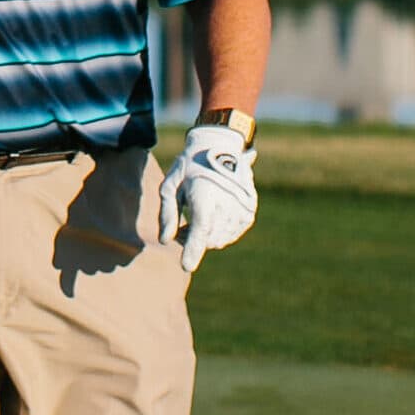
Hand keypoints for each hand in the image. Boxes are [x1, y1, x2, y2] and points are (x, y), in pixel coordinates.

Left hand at [159, 127, 257, 272]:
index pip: (200, 230)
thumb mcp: (171, 185)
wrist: (222, 148)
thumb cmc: (190, 167)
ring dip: (205, 237)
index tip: (186, 266)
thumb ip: (167, 213)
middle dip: (191, 240)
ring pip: (219, 240)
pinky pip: (229, 235)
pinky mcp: (249, 214)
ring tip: (196, 218)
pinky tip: (211, 217)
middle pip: (207, 239)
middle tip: (181, 228)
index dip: (192, 250)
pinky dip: (218, 233)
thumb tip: (165, 240)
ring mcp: (242, 210)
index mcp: (206, 196)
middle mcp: (228, 204)